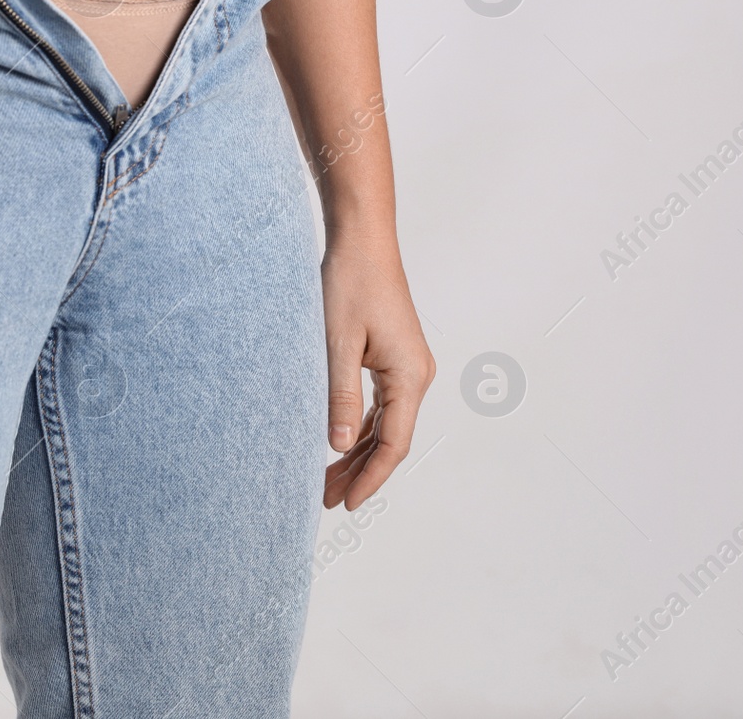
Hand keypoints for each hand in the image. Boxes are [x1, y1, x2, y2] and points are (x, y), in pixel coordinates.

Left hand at [321, 231, 435, 509]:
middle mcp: (416, 375)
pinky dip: (359, 426)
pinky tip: (337, 442)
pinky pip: (381, 403)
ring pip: (385, 423)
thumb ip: (340, 398)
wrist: (363, 239)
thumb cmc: (350, 283)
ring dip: (357, 451)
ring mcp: (407, 365)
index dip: (370, 478)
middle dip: (359, 472)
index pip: (393, 444)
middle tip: (325, 499)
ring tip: (326, 479)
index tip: (346, 503)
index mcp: (410, 376)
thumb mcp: (338, 344)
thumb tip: (337, 447)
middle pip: (390, 439)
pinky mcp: (394, 356)